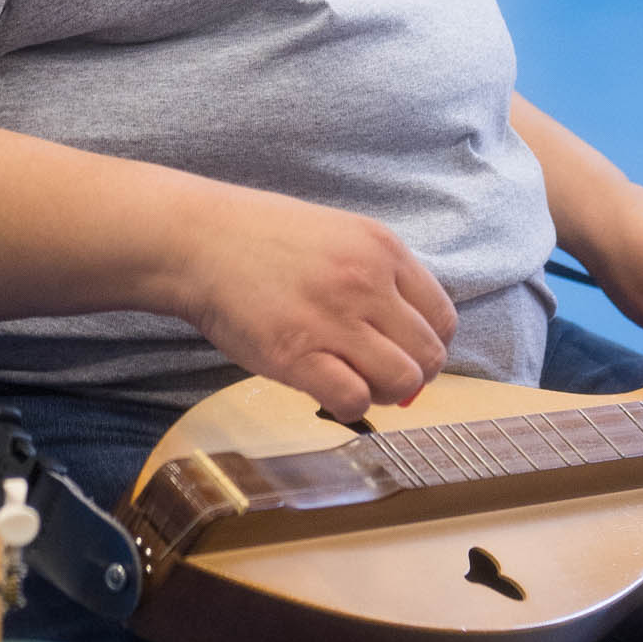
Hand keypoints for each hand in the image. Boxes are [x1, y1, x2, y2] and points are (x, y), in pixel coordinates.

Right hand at [176, 182, 456, 420]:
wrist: (199, 241)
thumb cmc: (263, 241)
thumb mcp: (338, 236)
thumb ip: (377, 276)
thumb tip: (406, 333)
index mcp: (383, 249)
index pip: (442, 316)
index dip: (429, 344)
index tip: (404, 353)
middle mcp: (368, 282)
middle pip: (429, 354)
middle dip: (411, 375)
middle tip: (377, 373)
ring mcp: (334, 318)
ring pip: (403, 381)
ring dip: (383, 392)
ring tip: (352, 380)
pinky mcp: (298, 354)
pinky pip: (355, 399)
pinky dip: (349, 405)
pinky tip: (326, 390)